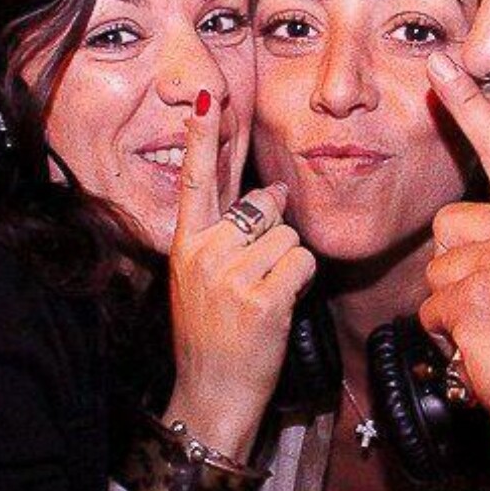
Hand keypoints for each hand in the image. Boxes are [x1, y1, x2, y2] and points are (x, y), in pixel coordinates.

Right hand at [166, 89, 315, 459]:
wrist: (211, 391)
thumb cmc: (213, 336)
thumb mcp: (203, 280)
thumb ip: (231, 234)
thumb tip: (276, 191)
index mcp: (186, 244)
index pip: (197, 181)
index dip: (204, 139)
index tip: (208, 98)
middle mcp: (205, 252)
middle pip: (264, 208)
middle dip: (275, 235)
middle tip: (257, 277)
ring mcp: (232, 274)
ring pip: (289, 237)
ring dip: (291, 265)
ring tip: (265, 297)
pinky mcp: (262, 297)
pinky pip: (303, 263)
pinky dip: (302, 282)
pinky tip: (281, 306)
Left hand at [420, 54, 489, 467]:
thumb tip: (471, 242)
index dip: (469, 107)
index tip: (439, 64)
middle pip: (448, 224)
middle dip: (457, 267)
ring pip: (435, 271)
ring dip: (453, 309)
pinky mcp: (473, 299)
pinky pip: (430, 310)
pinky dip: (448, 338)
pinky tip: (485, 352)